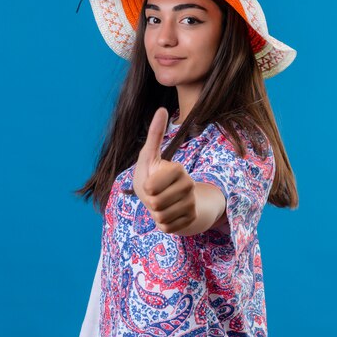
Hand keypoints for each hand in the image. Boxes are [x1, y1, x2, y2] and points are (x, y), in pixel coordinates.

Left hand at [133, 107, 196, 233]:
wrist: (172, 199)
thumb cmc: (155, 174)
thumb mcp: (150, 155)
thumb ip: (155, 134)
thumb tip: (161, 108)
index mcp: (178, 170)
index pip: (151, 187)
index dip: (146, 188)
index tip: (151, 183)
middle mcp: (188, 186)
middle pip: (155, 203)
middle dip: (149, 202)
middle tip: (155, 195)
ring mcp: (191, 204)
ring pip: (161, 216)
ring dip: (155, 213)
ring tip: (160, 204)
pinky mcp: (190, 220)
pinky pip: (167, 227)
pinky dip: (162, 223)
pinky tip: (167, 214)